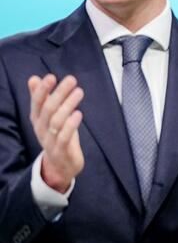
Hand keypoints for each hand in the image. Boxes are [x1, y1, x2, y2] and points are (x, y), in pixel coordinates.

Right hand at [28, 74, 84, 191]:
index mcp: (37, 119)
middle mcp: (41, 128)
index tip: (50, 76)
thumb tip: (33, 78)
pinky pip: (63, 137)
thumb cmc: (57, 135)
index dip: (42, 90)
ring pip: (56, 121)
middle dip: (58, 93)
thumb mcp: (49, 116)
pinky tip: (79, 114)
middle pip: (47, 109)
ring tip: (79, 91)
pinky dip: (70, 125)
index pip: (36, 103)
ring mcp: (50, 140)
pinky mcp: (61, 150)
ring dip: (68, 105)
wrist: (60, 165)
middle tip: (71, 79)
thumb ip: (42, 98)